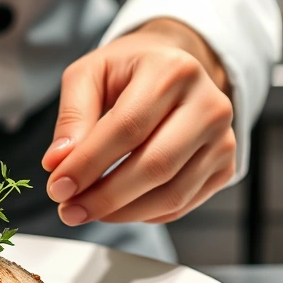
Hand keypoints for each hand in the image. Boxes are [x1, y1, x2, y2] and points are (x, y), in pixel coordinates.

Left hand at [41, 18, 235, 224]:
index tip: (58, 186)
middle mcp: (209, 104)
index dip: (89, 163)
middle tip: (68, 209)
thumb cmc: (129, 71)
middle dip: (104, 196)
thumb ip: (72, 116)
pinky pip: (182, 205)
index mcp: (173, 70)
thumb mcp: (89, 75)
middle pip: (154, 165)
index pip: (127, 127)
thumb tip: (58, 163)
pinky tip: (117, 207)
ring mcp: (223, 139)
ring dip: (121, 212)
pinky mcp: (225, 166)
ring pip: (171, 194)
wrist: (173, 68)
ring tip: (85, 210)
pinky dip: (143, 214)